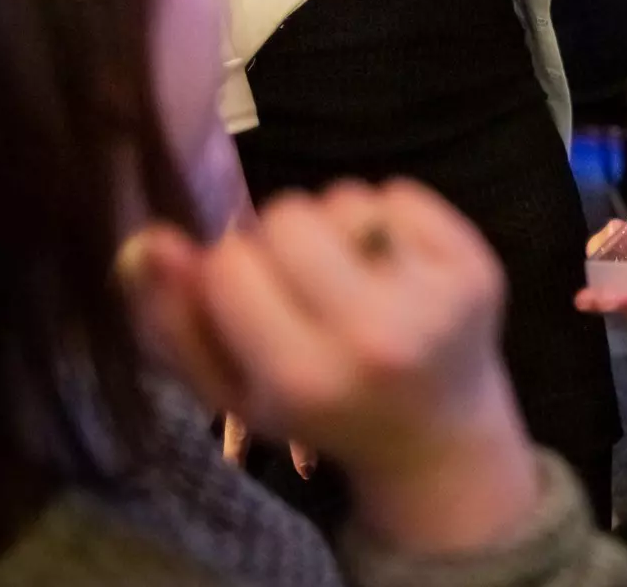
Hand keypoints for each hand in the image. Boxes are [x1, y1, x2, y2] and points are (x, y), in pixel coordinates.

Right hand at [123, 180, 517, 486]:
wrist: (435, 434)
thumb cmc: (319, 408)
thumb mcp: (234, 393)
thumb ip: (177, 325)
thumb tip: (148, 242)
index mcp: (304, 379)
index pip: (229, 264)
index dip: (228, 271)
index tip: (248, 298)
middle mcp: (376, 338)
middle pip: (286, 215)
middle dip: (278, 240)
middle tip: (298, 283)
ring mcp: (437, 299)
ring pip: (343, 197)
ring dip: (332, 227)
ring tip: (346, 276)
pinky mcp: (478, 265)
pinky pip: (399, 192)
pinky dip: (384, 216)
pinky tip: (390, 264)